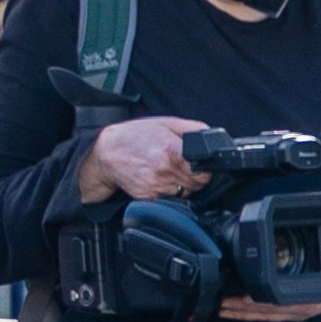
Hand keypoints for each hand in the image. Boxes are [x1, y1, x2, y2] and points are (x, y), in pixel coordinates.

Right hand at [88, 113, 206, 201]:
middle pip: (197, 185)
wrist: (106, 151)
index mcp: (172, 151)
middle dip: (194, 177)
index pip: (204, 172)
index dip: (205, 169)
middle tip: (181, 166)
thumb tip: (215, 138)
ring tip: (167, 171)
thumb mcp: (166, 123)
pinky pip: (168, 198)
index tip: (200, 165)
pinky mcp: (148, 197)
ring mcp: (155, 186)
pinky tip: (157, 178)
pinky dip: (167, 191)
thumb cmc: (135, 136)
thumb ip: (194, 129)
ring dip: (182, 185)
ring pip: (184, 193)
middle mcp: (164, 171)